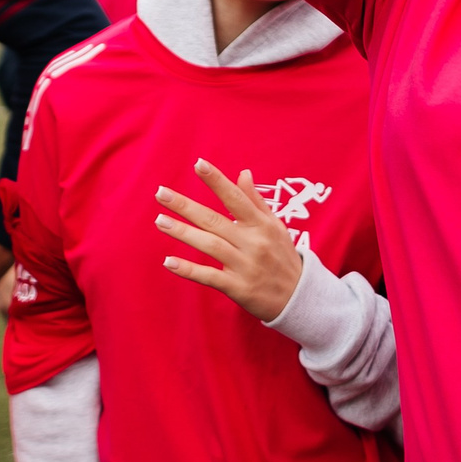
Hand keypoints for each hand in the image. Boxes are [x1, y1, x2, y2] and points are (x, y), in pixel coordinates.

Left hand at [155, 162, 305, 322]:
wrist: (300, 297)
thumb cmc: (284, 258)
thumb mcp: (276, 226)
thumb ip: (256, 201)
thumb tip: (243, 173)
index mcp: (261, 225)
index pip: (236, 198)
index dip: (217, 181)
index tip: (198, 164)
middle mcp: (253, 242)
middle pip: (214, 220)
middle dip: (186, 206)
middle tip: (161, 193)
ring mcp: (245, 266)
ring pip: (210, 245)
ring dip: (183, 232)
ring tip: (160, 220)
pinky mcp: (238, 288)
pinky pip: (210, 277)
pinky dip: (189, 270)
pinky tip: (169, 261)